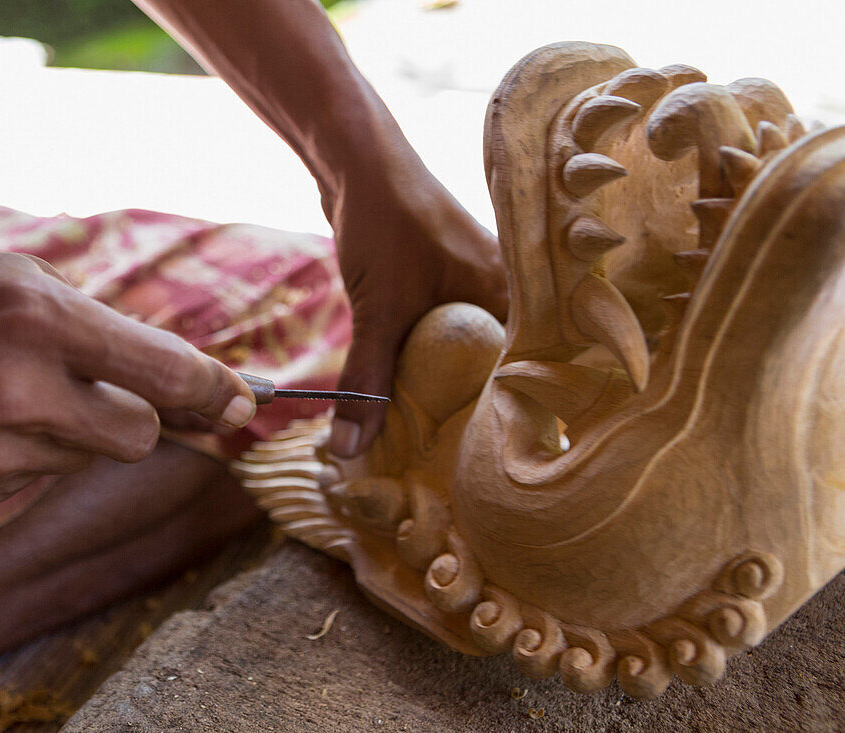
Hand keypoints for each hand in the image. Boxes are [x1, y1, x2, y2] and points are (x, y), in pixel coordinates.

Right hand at [0, 252, 255, 508]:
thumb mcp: (24, 281)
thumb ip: (110, 332)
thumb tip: (195, 387)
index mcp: (40, 317)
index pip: (165, 372)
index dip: (215, 392)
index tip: (241, 404)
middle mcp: (19, 389)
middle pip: (140, 434)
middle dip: (140, 415)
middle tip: (106, 389)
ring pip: (88, 458)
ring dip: (75, 430)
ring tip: (14, 394)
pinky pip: (39, 480)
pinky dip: (31, 454)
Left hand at [325, 144, 507, 456]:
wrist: (357, 160)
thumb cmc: (384, 222)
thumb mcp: (379, 311)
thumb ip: (367, 382)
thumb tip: (348, 450)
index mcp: (511, 292)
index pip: (530, 369)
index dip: (517, 416)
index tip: (501, 462)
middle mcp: (503, 289)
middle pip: (498, 366)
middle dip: (479, 412)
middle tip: (464, 466)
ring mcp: (474, 285)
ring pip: (467, 351)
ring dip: (450, 388)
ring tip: (439, 443)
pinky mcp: (443, 283)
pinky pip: (444, 335)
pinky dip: (429, 364)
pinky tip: (414, 397)